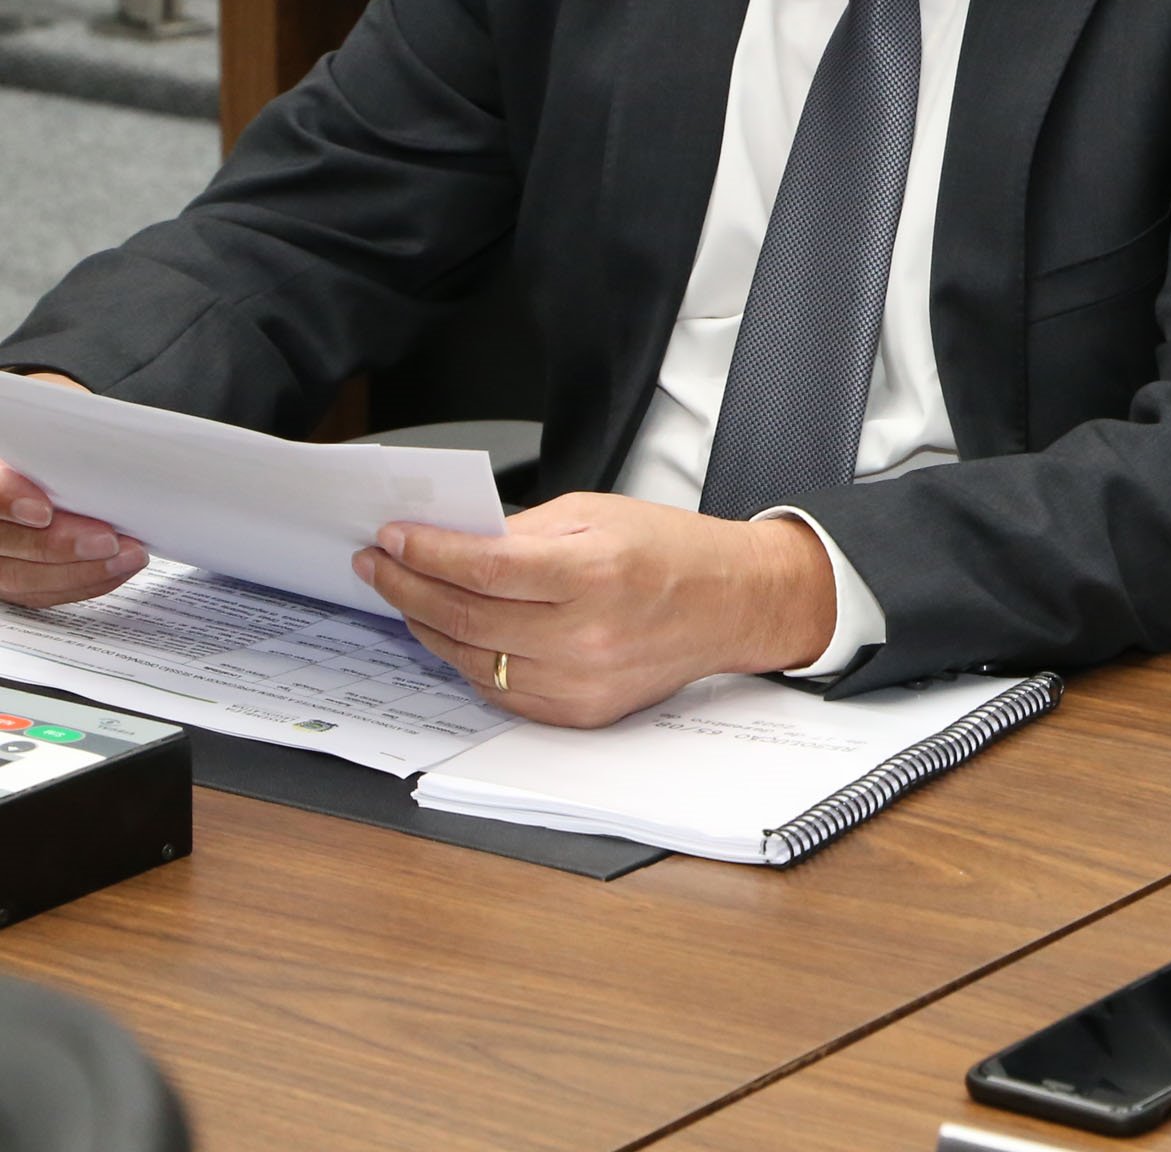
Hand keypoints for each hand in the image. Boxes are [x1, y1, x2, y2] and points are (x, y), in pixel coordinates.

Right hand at [0, 374, 149, 608]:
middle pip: (4, 542)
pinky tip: (115, 570)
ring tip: (128, 556)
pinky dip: (82, 583)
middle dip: (59, 546)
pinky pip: (39, 591)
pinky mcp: (13, 571)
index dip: (8, 501)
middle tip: (108, 541)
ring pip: (22, 576)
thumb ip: (64, 435)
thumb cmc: (53, 436)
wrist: (47, 455)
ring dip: (80, 571)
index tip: (43, 512)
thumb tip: (107, 443)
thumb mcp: (58, 419)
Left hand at [352, 493, 838, 727]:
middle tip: (379, 563)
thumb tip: (453, 544)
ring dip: (426, 626)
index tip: (392, 538)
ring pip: (472, 660)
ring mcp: (582, 681)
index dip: (426, 552)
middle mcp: (587, 635)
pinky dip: (467, 661)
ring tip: (405, 596)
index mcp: (594, 573)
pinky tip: (452, 633)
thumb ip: (522, 532)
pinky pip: (500, 691)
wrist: (733, 603)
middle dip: (407, 586)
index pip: (483, 568)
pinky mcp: (580, 712)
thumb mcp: (598, 515)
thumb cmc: (674, 552)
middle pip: (466, 616)